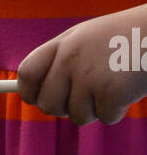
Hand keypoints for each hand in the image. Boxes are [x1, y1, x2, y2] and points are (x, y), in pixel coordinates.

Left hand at [17, 9, 146, 124]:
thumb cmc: (128, 37)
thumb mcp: (88, 37)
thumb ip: (62, 60)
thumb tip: (38, 95)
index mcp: (63, 43)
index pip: (27, 74)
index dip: (30, 92)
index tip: (38, 99)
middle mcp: (71, 59)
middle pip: (48, 105)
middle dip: (64, 108)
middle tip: (87, 97)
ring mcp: (90, 77)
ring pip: (77, 116)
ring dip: (96, 109)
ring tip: (114, 84)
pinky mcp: (111, 93)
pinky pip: (105, 118)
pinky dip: (118, 110)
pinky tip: (128, 88)